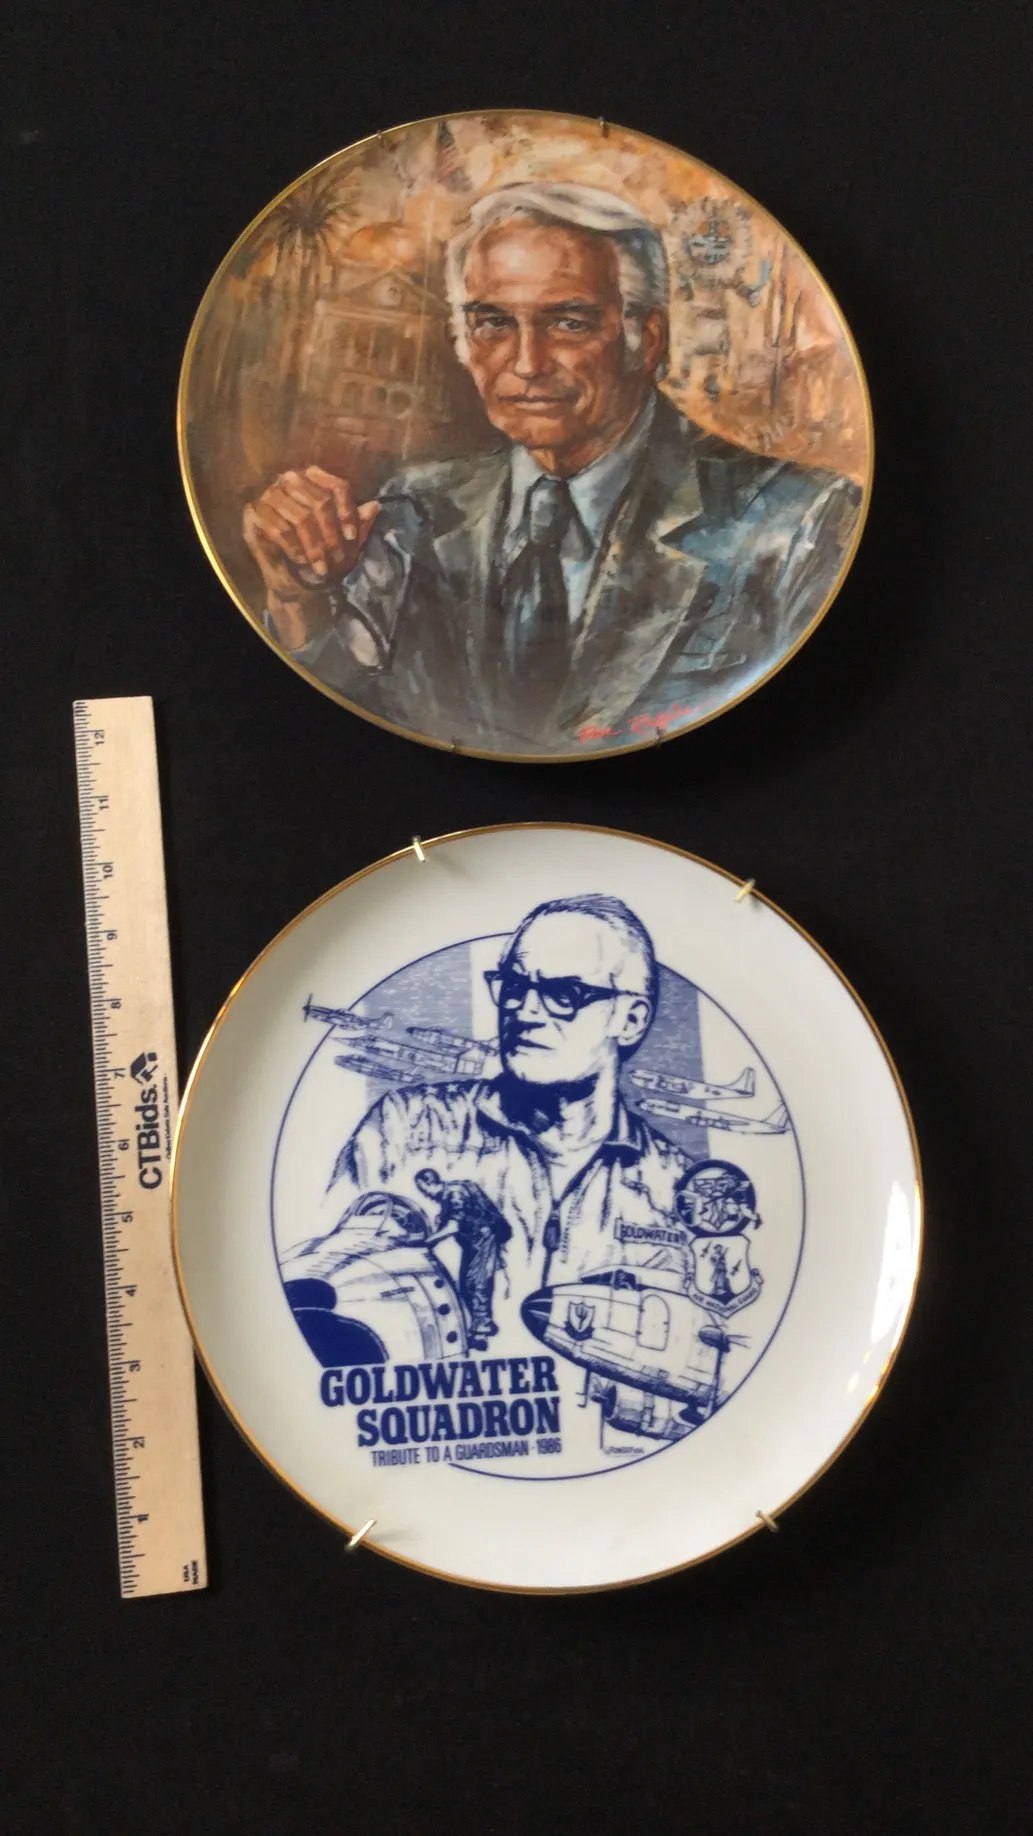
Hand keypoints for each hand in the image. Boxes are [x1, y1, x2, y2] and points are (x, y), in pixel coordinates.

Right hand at [242, 465, 379, 648]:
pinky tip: (301, 560)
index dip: (347, 513)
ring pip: (300, 517)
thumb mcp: (347, 542)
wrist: (295, 580)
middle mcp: (290, 480)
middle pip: (319, 502)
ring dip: (314, 546)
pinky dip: (294, 547)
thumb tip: (376, 505)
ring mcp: (269, 495)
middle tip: (337, 559)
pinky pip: (278, 528)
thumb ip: (360, 524)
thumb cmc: (322, 555)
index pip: (338, 486)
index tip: (353, 538)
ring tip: (321, 566)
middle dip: (331, 535)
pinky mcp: (253, 513)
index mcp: (315, 478)